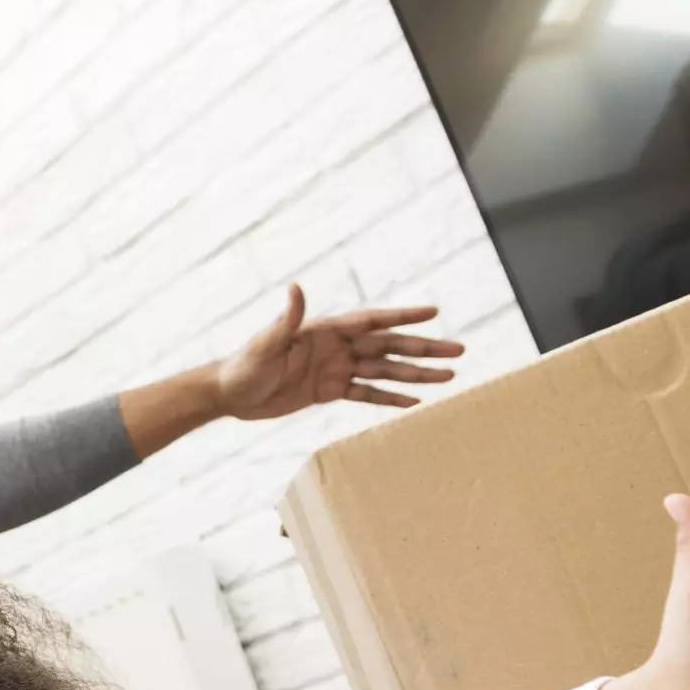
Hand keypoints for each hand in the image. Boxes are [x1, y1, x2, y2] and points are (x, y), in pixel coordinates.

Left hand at [215, 286, 463, 418]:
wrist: (230, 394)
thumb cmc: (243, 365)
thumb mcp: (264, 343)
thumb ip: (285, 319)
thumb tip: (295, 288)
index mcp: (326, 330)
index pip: (373, 320)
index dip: (403, 316)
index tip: (433, 312)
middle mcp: (337, 347)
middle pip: (390, 346)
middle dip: (424, 348)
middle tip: (459, 350)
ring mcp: (336, 369)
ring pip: (385, 371)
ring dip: (416, 374)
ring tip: (448, 377)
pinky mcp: (330, 391)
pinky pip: (366, 394)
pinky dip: (390, 398)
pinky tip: (415, 401)